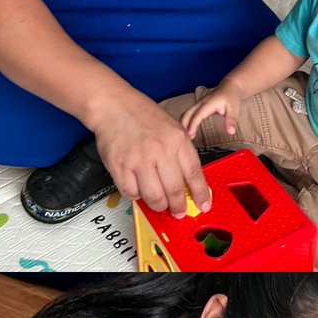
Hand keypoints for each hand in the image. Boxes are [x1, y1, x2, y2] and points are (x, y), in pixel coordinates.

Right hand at [92, 96, 210, 217]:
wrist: (113, 106)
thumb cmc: (142, 116)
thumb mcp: (172, 129)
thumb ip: (181, 154)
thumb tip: (188, 183)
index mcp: (177, 139)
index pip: (194, 173)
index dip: (200, 193)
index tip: (203, 205)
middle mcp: (159, 150)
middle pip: (174, 190)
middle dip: (178, 207)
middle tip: (178, 211)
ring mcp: (138, 159)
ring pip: (154, 197)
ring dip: (158, 205)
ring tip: (158, 202)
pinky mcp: (120, 167)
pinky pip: (131, 193)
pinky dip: (136, 195)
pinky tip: (138, 187)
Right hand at [180, 85, 243, 139]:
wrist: (230, 86)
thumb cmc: (231, 96)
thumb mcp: (233, 109)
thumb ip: (231, 121)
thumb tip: (231, 132)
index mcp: (208, 104)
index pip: (197, 116)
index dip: (192, 125)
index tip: (190, 134)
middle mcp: (201, 103)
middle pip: (187, 114)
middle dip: (184, 125)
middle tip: (185, 138)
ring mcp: (199, 104)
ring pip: (186, 113)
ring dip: (184, 124)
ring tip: (186, 136)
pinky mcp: (199, 106)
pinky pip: (189, 114)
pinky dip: (187, 121)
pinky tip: (189, 129)